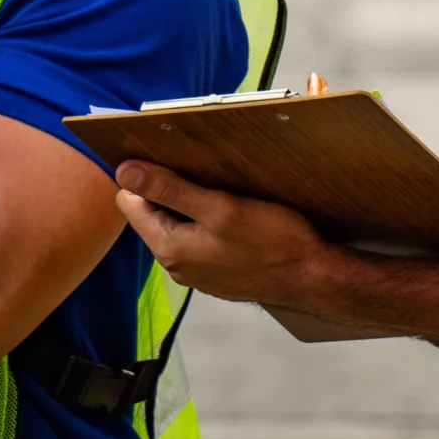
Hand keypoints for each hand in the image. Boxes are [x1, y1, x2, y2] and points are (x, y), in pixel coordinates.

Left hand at [114, 160, 339, 307]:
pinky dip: (207, 222)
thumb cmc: (274, 242)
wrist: (313, 278)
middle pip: (152, 212)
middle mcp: (176, 264)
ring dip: (190, 204)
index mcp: (169, 248)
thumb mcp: (220, 207)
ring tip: (220, 191)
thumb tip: (124, 172)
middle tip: (201, 173)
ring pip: (176, 224)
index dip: (144, 176)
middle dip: (169, 189)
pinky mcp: (215, 272)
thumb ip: (170, 189)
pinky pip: (197, 238)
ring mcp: (196, 271)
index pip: (130, 201)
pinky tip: (232, 213)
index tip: (168, 159)